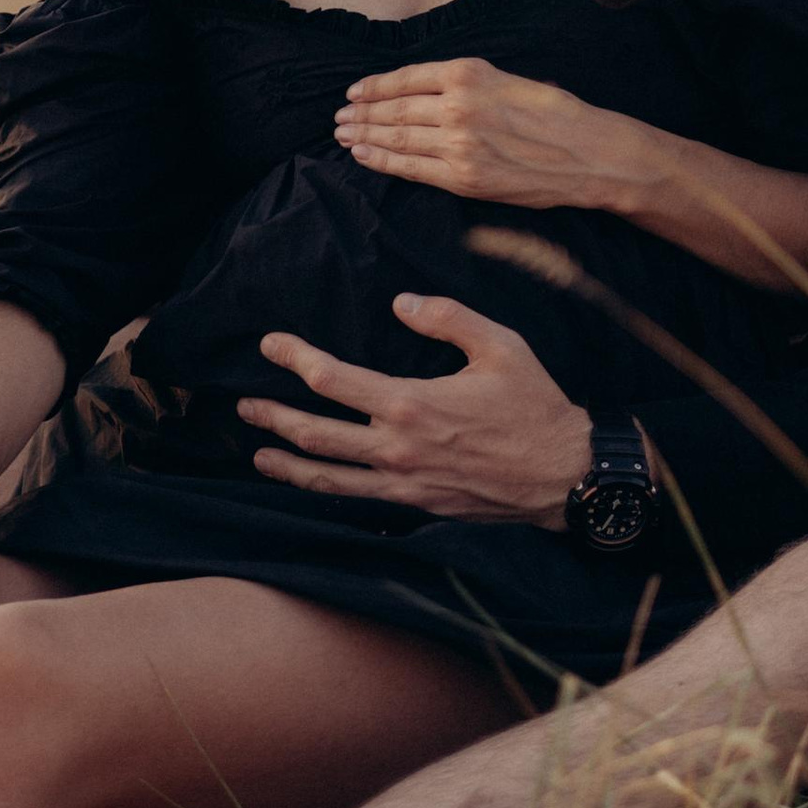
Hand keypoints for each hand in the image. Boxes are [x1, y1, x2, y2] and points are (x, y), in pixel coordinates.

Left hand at [241, 295, 591, 525]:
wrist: (563, 474)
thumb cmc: (534, 406)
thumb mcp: (500, 345)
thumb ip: (447, 317)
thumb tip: (401, 302)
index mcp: (411, 403)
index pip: (332, 380)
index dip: (295, 359)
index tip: (270, 344)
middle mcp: (397, 448)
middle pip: (315, 434)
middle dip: (274, 417)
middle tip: (243, 406)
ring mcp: (403, 484)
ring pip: (328, 478)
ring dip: (288, 464)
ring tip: (259, 453)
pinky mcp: (417, 505)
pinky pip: (359, 500)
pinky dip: (328, 491)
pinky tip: (314, 484)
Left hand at [334, 56, 659, 217]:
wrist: (586, 153)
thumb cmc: (552, 113)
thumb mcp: (506, 78)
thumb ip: (464, 82)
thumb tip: (422, 90)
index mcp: (468, 73)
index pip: (404, 79)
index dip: (373, 87)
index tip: (353, 92)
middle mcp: (457, 105)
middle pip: (394, 110)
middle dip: (361, 114)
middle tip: (339, 117)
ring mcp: (458, 144)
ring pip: (397, 139)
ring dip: (364, 137)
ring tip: (344, 135)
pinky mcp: (463, 178)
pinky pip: (411, 168)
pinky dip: (382, 162)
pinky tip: (364, 156)